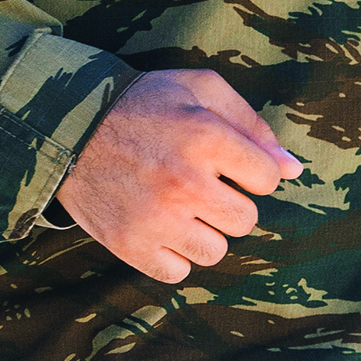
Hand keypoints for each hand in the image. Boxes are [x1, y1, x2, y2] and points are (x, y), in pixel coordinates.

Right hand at [52, 69, 302, 284]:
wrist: (65, 125)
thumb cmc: (141, 103)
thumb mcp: (198, 88)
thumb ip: (253, 125)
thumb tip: (294, 169)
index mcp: (206, 137)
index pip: (267, 179)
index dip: (248, 169)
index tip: (223, 161)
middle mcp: (185, 182)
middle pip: (245, 220)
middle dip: (227, 201)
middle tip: (196, 183)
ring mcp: (157, 219)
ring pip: (215, 250)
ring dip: (202, 230)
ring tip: (176, 205)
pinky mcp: (131, 246)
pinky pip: (178, 271)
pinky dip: (171, 253)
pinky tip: (156, 225)